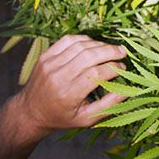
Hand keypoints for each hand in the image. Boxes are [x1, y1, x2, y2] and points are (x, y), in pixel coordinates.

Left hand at [13, 35, 127, 135]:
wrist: (31, 111)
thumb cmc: (62, 117)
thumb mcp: (86, 119)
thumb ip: (107, 105)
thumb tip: (127, 90)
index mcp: (68, 94)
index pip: (95, 74)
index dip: (113, 69)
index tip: (123, 69)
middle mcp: (58, 76)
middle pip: (88, 56)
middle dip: (109, 51)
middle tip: (123, 52)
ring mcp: (50, 64)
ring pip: (79, 45)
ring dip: (98, 44)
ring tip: (111, 49)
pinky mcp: (45, 56)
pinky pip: (67, 40)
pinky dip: (83, 40)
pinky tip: (93, 44)